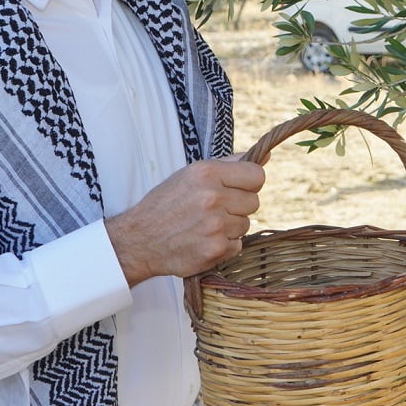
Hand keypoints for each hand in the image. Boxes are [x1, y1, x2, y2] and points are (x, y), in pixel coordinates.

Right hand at [104, 157, 265, 284]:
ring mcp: (215, 225)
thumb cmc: (167, 204)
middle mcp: (212, 197)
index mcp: (207, 172)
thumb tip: (265, 156)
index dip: (249, 183)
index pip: (257, 176)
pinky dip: (224, 245)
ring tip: (204, 225)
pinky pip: (238, 245)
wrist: (140, 240)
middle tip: (213, 209)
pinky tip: (203, 240)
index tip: (236, 188)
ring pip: (246, 224)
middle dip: (238, 206)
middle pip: (254, 202)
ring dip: (230, 227)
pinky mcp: (216, 249)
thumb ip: (230, 164)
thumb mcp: (192, 174)